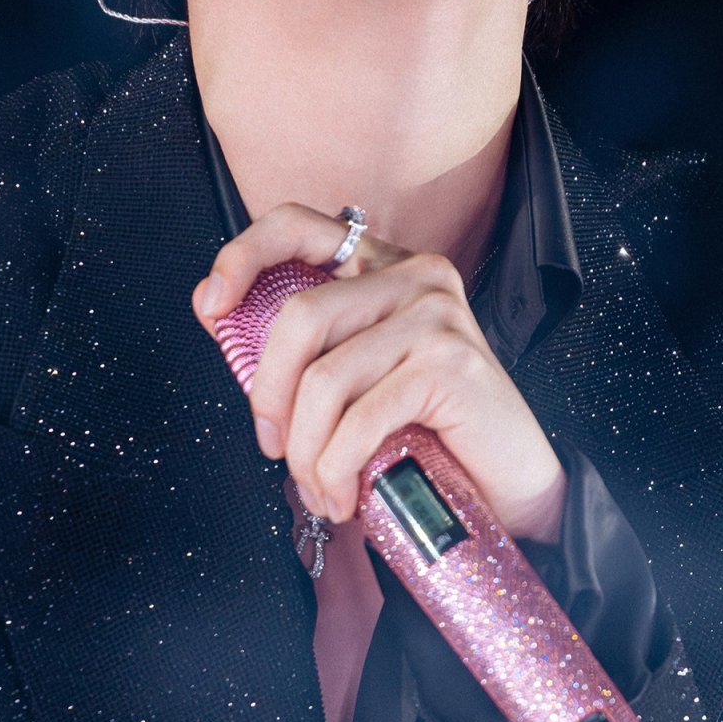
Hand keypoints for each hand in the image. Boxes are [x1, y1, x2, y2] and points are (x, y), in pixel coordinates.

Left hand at [192, 202, 566, 543]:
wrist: (511, 490)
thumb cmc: (427, 436)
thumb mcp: (356, 381)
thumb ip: (305, 350)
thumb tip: (222, 321)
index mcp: (384, 267)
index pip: (298, 225)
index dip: (243, 256)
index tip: (211, 307)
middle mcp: (415, 275)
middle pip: (300, 316)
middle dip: (268, 394)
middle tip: (273, 446)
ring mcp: (437, 314)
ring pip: (324, 377)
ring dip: (306, 450)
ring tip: (319, 489)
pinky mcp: (450, 363)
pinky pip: (359, 418)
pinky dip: (336, 468)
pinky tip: (344, 496)